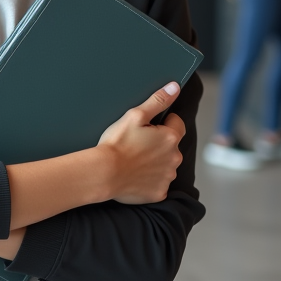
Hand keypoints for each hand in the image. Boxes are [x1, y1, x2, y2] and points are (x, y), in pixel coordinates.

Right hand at [96, 83, 185, 204]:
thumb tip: (174, 88)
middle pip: (171, 146)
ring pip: (166, 165)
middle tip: (137, 143)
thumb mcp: (135, 116)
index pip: (177, 123)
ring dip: (156, 162)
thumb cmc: (117, 144)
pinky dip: (150, 180)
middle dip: (159, 143)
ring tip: (134, 160)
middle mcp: (174, 158)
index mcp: (170, 138)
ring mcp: (167, 177)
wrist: (103, 173)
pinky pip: (158, 183)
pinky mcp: (159, 192)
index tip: (147, 127)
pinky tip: (135, 175)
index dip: (163, 121)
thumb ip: (158, 101)